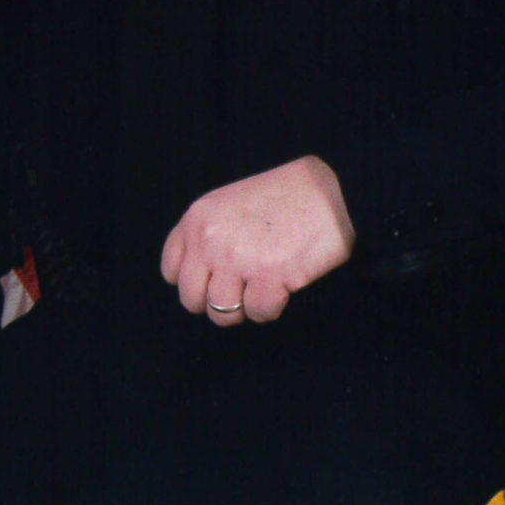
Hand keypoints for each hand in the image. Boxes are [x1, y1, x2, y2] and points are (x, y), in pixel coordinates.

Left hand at [161, 154, 354, 325]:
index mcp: (197, 217)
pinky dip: (273, 306)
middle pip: (192, 300)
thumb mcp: (232, 202)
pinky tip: (285, 283)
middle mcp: (209, 239)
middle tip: (244, 287)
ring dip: (245, 306)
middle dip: (217, 300)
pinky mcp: (266, 277)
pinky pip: (258, 314)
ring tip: (265, 283)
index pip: (171, 270)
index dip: (195, 280)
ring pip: (222, 314)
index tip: (216, 278)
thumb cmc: (287, 196)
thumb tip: (202, 276)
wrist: (333, 190)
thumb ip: (210, 234)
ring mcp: (236, 259)